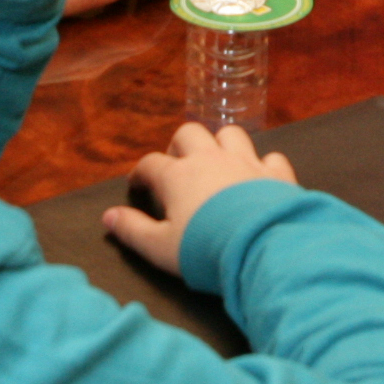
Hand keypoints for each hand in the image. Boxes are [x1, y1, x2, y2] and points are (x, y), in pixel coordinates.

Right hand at [103, 121, 299, 274]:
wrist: (261, 247)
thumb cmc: (204, 249)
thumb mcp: (159, 247)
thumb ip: (132, 230)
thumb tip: (108, 216)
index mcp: (178, 176)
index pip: (151, 164)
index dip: (141, 173)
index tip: (137, 185)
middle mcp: (210, 160)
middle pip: (189, 134)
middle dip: (179, 146)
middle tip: (177, 168)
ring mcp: (245, 162)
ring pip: (229, 134)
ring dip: (221, 144)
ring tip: (217, 164)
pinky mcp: (275, 174)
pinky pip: (269, 157)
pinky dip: (262, 165)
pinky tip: (260, 178)